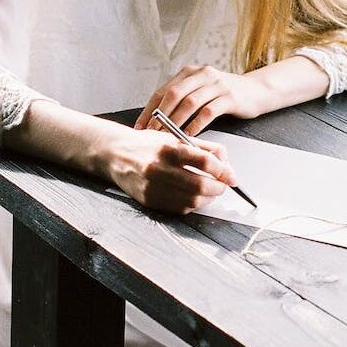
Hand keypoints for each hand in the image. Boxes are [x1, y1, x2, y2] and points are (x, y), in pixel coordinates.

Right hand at [103, 125, 236, 213]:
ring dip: (208, 199)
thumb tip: (227, 164)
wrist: (116, 154)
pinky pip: (179, 208)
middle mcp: (158, 168)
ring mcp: (152, 186)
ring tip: (210, 191)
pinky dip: (193, 204)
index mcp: (168, 148)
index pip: (204, 160)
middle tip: (223, 185)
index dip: (223, 170)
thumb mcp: (175, 137)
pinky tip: (194, 196)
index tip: (231, 175)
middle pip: (200, 185)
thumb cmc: (148, 145)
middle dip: (218, 188)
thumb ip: (203, 148)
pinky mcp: (148, 200)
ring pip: (192, 201)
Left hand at [134, 65, 264, 134]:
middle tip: (151, 133)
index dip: (150, 109)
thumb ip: (183, 98)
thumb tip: (157, 119)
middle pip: (174, 94)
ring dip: (175, 121)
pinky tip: (189, 136)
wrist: (257, 91)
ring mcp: (217, 85)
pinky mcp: (230, 97)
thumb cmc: (225, 95)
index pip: (164, 90)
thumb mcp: (202, 91)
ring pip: (190, 102)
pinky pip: (208, 112)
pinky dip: (196, 125)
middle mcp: (202, 74)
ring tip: (166, 136)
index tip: (140, 126)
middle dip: (160, 115)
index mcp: (191, 72)